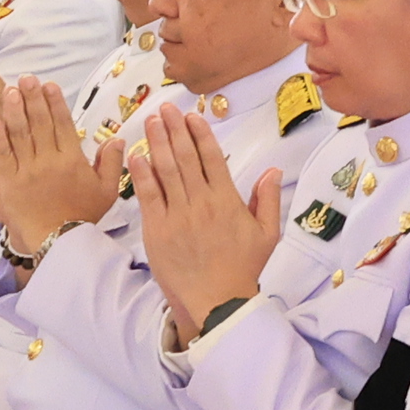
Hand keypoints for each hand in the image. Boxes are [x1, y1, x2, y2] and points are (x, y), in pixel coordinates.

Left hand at [0, 75, 125, 251]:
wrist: (55, 242)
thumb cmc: (81, 217)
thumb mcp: (107, 191)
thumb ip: (112, 163)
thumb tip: (116, 139)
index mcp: (72, 160)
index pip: (63, 124)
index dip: (55, 103)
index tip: (49, 85)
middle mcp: (48, 161)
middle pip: (40, 123)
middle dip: (33, 98)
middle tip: (27, 78)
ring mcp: (26, 171)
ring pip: (19, 134)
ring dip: (14, 110)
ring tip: (9, 89)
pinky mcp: (7, 182)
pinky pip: (1, 155)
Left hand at [128, 103, 283, 333]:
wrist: (217, 301)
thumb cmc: (243, 268)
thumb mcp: (267, 234)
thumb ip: (269, 199)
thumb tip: (273, 170)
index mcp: (228, 201)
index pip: (212, 158)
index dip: (201, 134)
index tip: (192, 116)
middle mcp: (202, 203)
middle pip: (186, 158)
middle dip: (175, 130)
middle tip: (166, 108)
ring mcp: (178, 216)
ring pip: (166, 171)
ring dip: (157, 143)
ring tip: (151, 122)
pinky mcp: (158, 231)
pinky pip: (148, 197)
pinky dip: (142, 174)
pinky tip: (136, 155)